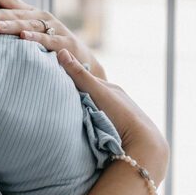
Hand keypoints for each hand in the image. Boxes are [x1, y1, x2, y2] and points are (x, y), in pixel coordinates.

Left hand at [0, 0, 106, 78]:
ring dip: (11, 25)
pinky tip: (24, 38)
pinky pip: (47, 40)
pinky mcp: (64, 44)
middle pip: (17, 15)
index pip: (14, 3)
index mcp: (34, 15)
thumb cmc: (53, 46)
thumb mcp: (34, 33)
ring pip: (29, 26)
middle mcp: (43, 18)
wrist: (83, 61)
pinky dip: (35, 38)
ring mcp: (54, 29)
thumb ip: (15, 27)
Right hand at [56, 47, 168, 187]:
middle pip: (90, 93)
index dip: (70, 77)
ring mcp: (116, 115)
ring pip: (94, 108)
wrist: (141, 142)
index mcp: (111, 88)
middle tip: (56, 96)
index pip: (86, 79)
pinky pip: (98, 122)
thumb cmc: (121, 114)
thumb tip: (61, 52)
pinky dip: (89, 121)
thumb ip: (80, 75)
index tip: (53, 77)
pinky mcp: (116, 130)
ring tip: (67, 113)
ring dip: (82, 110)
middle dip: (75, 94)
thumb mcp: (98, 92)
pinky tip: (82, 127)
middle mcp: (115, 100)